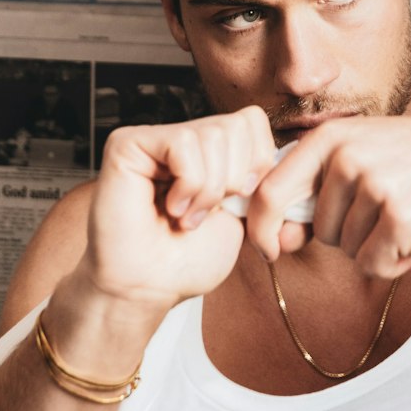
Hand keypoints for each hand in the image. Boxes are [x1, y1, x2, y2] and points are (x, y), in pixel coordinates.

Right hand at [82, 107, 275, 309]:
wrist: (148, 289)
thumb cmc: (188, 262)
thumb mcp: (243, 215)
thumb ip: (257, 174)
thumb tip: (282, 148)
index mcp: (208, 153)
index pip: (252, 121)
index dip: (257, 163)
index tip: (236, 202)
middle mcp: (182, 139)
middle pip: (236, 125)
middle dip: (233, 180)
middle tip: (204, 214)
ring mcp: (154, 139)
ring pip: (213, 134)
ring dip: (208, 190)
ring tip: (185, 216)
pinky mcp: (128, 143)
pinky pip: (183, 143)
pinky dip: (188, 185)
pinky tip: (170, 207)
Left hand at [246, 116, 410, 276]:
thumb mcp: (361, 155)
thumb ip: (314, 192)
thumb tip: (277, 239)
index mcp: (328, 138)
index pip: (269, 191)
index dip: (261, 228)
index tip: (270, 248)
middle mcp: (347, 159)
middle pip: (317, 230)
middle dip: (347, 234)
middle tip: (385, 210)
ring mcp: (374, 187)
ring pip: (347, 250)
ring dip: (375, 247)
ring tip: (406, 216)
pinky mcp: (398, 219)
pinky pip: (372, 265)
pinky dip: (393, 264)